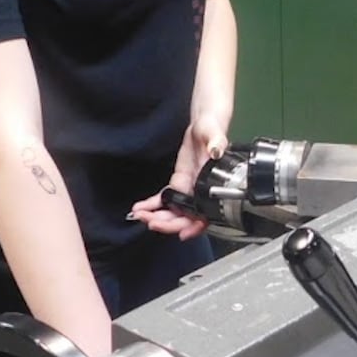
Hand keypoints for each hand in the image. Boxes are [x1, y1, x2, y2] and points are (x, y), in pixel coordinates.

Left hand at [128, 114, 227, 240]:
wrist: (205, 122)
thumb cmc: (212, 127)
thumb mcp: (214, 132)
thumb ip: (217, 141)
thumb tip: (216, 151)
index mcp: (211, 183)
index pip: (206, 212)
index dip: (195, 225)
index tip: (182, 233)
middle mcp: (200, 190)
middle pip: (186, 216)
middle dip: (168, 223)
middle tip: (151, 222)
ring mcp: (188, 187)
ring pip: (174, 211)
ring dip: (158, 217)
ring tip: (140, 216)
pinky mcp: (179, 181)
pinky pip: (166, 198)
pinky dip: (153, 205)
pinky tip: (140, 208)